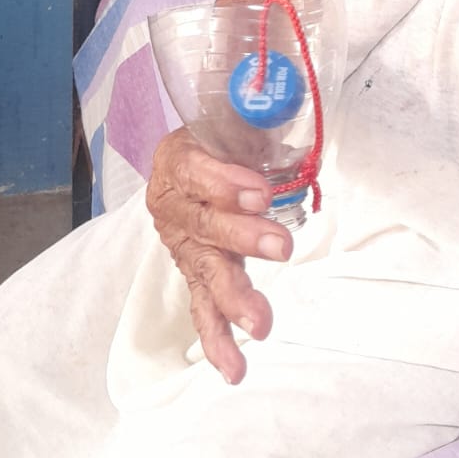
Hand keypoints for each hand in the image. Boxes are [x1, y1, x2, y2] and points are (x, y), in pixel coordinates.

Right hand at [146, 127, 291, 385]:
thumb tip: (286, 89)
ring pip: (205, 271)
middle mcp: (172, 204)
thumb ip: (252, 109)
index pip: (197, 170)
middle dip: (242, 238)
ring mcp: (183, 244)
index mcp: (177, 158)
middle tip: (281, 247)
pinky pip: (202, 308)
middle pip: (204, 224)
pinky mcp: (195, 273)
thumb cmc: (217, 133)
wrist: (187, 156)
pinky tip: (233, 369)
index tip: (260, 191)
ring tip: (261, 324)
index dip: (225, 182)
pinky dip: (217, 339)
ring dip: (234, 297)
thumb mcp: (229, 113)